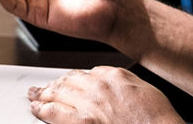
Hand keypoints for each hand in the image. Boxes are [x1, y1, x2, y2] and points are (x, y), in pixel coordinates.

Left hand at [28, 67, 182, 123]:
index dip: (72, 79)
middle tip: (42, 87)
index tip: (68, 82)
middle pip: (68, 80)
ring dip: (43, 94)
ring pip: (58, 93)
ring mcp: (89, 102)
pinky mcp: (83, 121)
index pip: (86, 73)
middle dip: (54, 84)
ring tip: (35, 97)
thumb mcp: (144, 89)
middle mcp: (98, 85)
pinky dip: (43, 110)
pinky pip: (55, 112)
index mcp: (113, 75)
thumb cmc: (158, 117)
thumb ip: (123, 82)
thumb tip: (113, 83)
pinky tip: (37, 109)